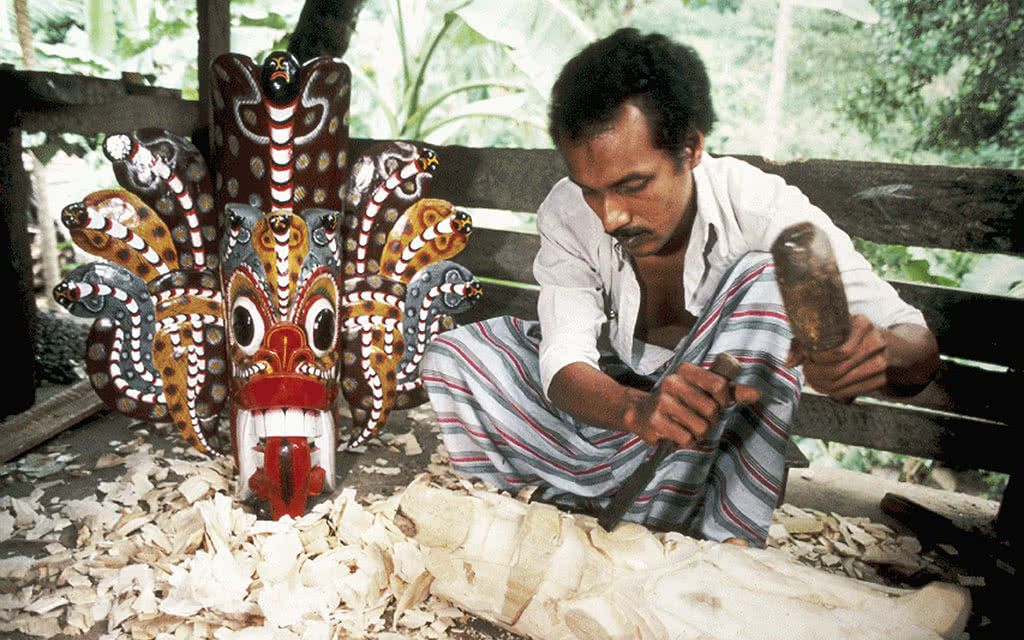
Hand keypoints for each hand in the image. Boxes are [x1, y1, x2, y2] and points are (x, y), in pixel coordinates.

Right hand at [624, 362, 760, 448]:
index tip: (719, 404)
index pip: (719, 384)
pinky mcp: (655, 422)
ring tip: (689, 427)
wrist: (641, 411)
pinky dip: (687, 441)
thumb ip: (730, 391)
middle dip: (711, 421)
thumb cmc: (679, 400)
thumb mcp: (702, 390)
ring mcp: (662, 403)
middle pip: (711, 409)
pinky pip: (686, 438)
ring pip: (700, 427)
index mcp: (686, 370)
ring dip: (699, 433)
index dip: (724, 399)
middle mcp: (672, 383)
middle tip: (701, 420)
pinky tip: (679, 434)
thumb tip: (758, 394)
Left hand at [786, 314, 887, 400]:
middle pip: (837, 370)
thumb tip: (788, 363)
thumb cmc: (847, 334)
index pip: (837, 351)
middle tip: (806, 371)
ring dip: (820, 385)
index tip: (807, 356)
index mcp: (862, 325)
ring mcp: (881, 363)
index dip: (816, 358)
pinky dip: (831, 392)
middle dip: (815, 373)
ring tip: (812, 379)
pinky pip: (849, 392)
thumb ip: (804, 342)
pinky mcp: (881, 380)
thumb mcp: (827, 329)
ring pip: (841, 383)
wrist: (881, 342)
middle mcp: (875, 343)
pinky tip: (823, 386)